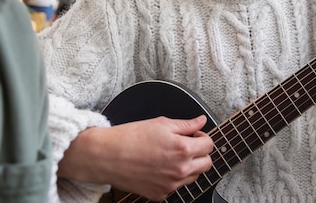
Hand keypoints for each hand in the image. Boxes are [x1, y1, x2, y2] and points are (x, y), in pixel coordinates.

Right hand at [58, 115, 213, 200]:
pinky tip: (160, 167)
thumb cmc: (131, 137)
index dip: (203, 137)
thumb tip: (201, 121)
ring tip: (171, 156)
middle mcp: (179, 170)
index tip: (195, 135)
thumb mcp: (161, 124)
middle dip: (201, 153)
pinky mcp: (160, 194)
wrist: (106, 156)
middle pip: (206, 164)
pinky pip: (176, 187)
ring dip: (189, 166)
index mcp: (183, 149)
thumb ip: (186, 124)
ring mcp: (170, 185)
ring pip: (193, 176)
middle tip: (188, 145)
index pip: (209, 145)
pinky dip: (173, 178)